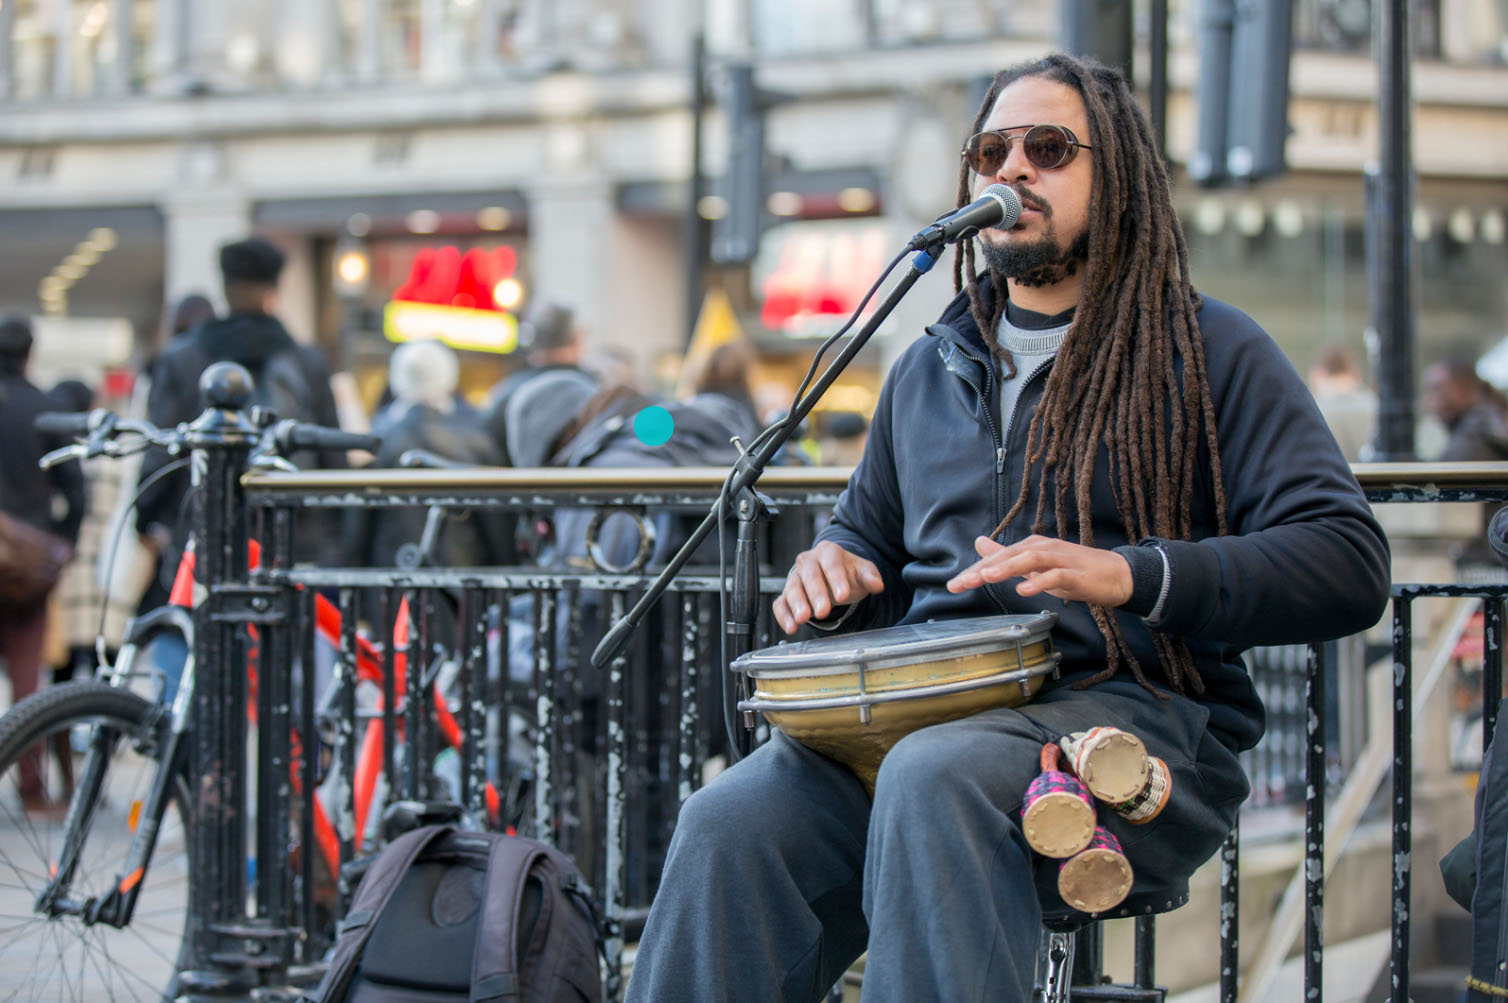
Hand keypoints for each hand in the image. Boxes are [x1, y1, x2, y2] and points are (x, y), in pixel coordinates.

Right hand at [772, 541, 885, 633]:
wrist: (831, 576)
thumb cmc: (847, 573)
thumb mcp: (862, 571)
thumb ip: (870, 577)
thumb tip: (877, 584)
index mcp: (828, 552)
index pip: (831, 564)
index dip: (836, 579)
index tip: (843, 595)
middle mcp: (807, 562)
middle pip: (809, 576)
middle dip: (816, 594)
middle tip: (822, 612)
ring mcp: (794, 578)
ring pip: (792, 589)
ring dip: (797, 605)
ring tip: (803, 619)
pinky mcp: (786, 595)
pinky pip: (780, 604)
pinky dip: (783, 616)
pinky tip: (791, 627)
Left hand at [946, 535, 1133, 606]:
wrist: (1117, 575)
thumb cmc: (1074, 571)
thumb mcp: (1036, 564)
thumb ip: (1008, 555)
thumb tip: (979, 543)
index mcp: (1032, 547)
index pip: (998, 558)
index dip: (975, 570)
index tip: (954, 584)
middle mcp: (1044, 548)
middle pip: (1009, 556)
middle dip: (982, 569)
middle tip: (959, 583)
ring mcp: (1061, 559)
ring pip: (1030, 560)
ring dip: (1007, 568)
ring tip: (986, 578)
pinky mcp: (1076, 573)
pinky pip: (1056, 576)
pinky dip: (1040, 582)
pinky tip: (1024, 590)